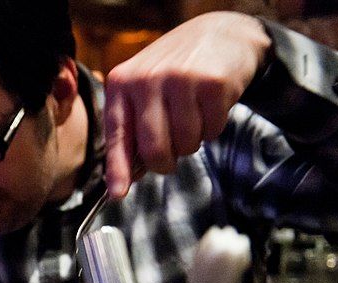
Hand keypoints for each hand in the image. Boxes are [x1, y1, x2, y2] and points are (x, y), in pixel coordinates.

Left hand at [104, 11, 270, 196]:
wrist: (220, 33)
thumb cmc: (175, 73)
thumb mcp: (143, 92)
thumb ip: (132, 130)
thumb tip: (127, 178)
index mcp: (121, 84)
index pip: (117, 135)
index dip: (118, 169)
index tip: (118, 194)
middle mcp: (146, 79)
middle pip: (154, 149)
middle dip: (165, 162)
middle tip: (172, 152)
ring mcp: (179, 79)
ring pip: (185, 144)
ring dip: (192, 142)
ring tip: (192, 117)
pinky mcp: (212, 83)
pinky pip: (211, 131)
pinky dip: (213, 128)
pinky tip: (210, 105)